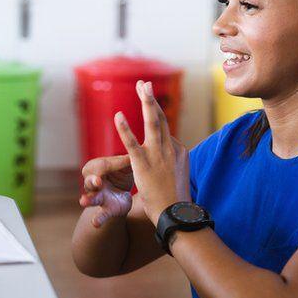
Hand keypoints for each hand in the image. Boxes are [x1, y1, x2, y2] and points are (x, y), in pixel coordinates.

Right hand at [78, 154, 134, 226]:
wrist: (123, 193)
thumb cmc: (121, 174)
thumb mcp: (125, 166)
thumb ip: (127, 161)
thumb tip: (136, 152)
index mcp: (95, 167)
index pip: (103, 165)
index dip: (114, 164)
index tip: (128, 160)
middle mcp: (92, 182)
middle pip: (90, 180)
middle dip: (93, 181)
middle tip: (97, 181)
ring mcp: (97, 196)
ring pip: (92, 197)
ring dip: (89, 199)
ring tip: (83, 201)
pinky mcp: (106, 209)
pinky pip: (100, 214)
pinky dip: (98, 219)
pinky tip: (95, 224)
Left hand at [115, 80, 191, 225]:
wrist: (176, 214)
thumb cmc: (174, 200)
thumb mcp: (177, 176)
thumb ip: (172, 163)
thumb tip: (169, 158)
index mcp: (179, 151)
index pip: (165, 131)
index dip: (155, 116)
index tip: (147, 101)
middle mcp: (171, 149)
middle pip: (161, 119)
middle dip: (151, 100)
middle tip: (145, 84)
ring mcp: (158, 155)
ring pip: (152, 123)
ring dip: (146, 103)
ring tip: (141, 86)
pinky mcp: (144, 164)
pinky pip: (132, 143)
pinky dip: (124, 129)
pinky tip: (118, 115)